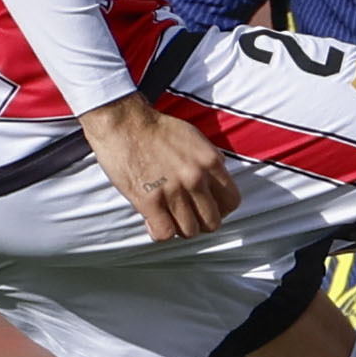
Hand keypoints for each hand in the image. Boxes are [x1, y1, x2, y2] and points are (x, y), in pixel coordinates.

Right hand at [81, 93, 240, 241]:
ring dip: (179, 228)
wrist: (123, 122)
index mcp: (210, 161)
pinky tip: (153, 221)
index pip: (231, 201)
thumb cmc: (156, 129)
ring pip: (189, 231)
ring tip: (168, 217)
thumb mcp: (194, 137)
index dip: (221, 210)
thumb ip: (209, 159)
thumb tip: (219, 173)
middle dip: (200, 223)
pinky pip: (165, 233)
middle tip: (186, 216)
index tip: (208, 209)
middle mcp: (195, 178)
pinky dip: (160, 232)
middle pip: (212, 222)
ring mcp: (173, 191)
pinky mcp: (148, 201)